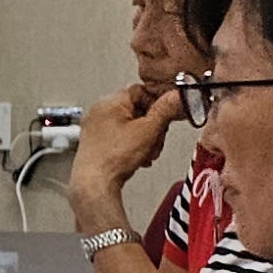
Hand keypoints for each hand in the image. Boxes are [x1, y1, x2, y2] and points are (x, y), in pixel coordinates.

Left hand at [71, 83, 182, 210]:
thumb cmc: (114, 157)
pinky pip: (122, 136)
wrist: (95, 182)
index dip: (158, 104)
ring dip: (146, 138)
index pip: (141, 90)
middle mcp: (99, 111)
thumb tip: (177, 96)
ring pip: (132, 124)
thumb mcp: (148, 130)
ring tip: (148, 152)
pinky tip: (140, 157)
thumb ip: (165, 110)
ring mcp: (96, 126)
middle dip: (153, 126)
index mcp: (109, 102)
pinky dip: (134, 145)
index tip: (169, 115)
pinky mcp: (96, 140)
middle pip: (138, 109)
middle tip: (157, 140)